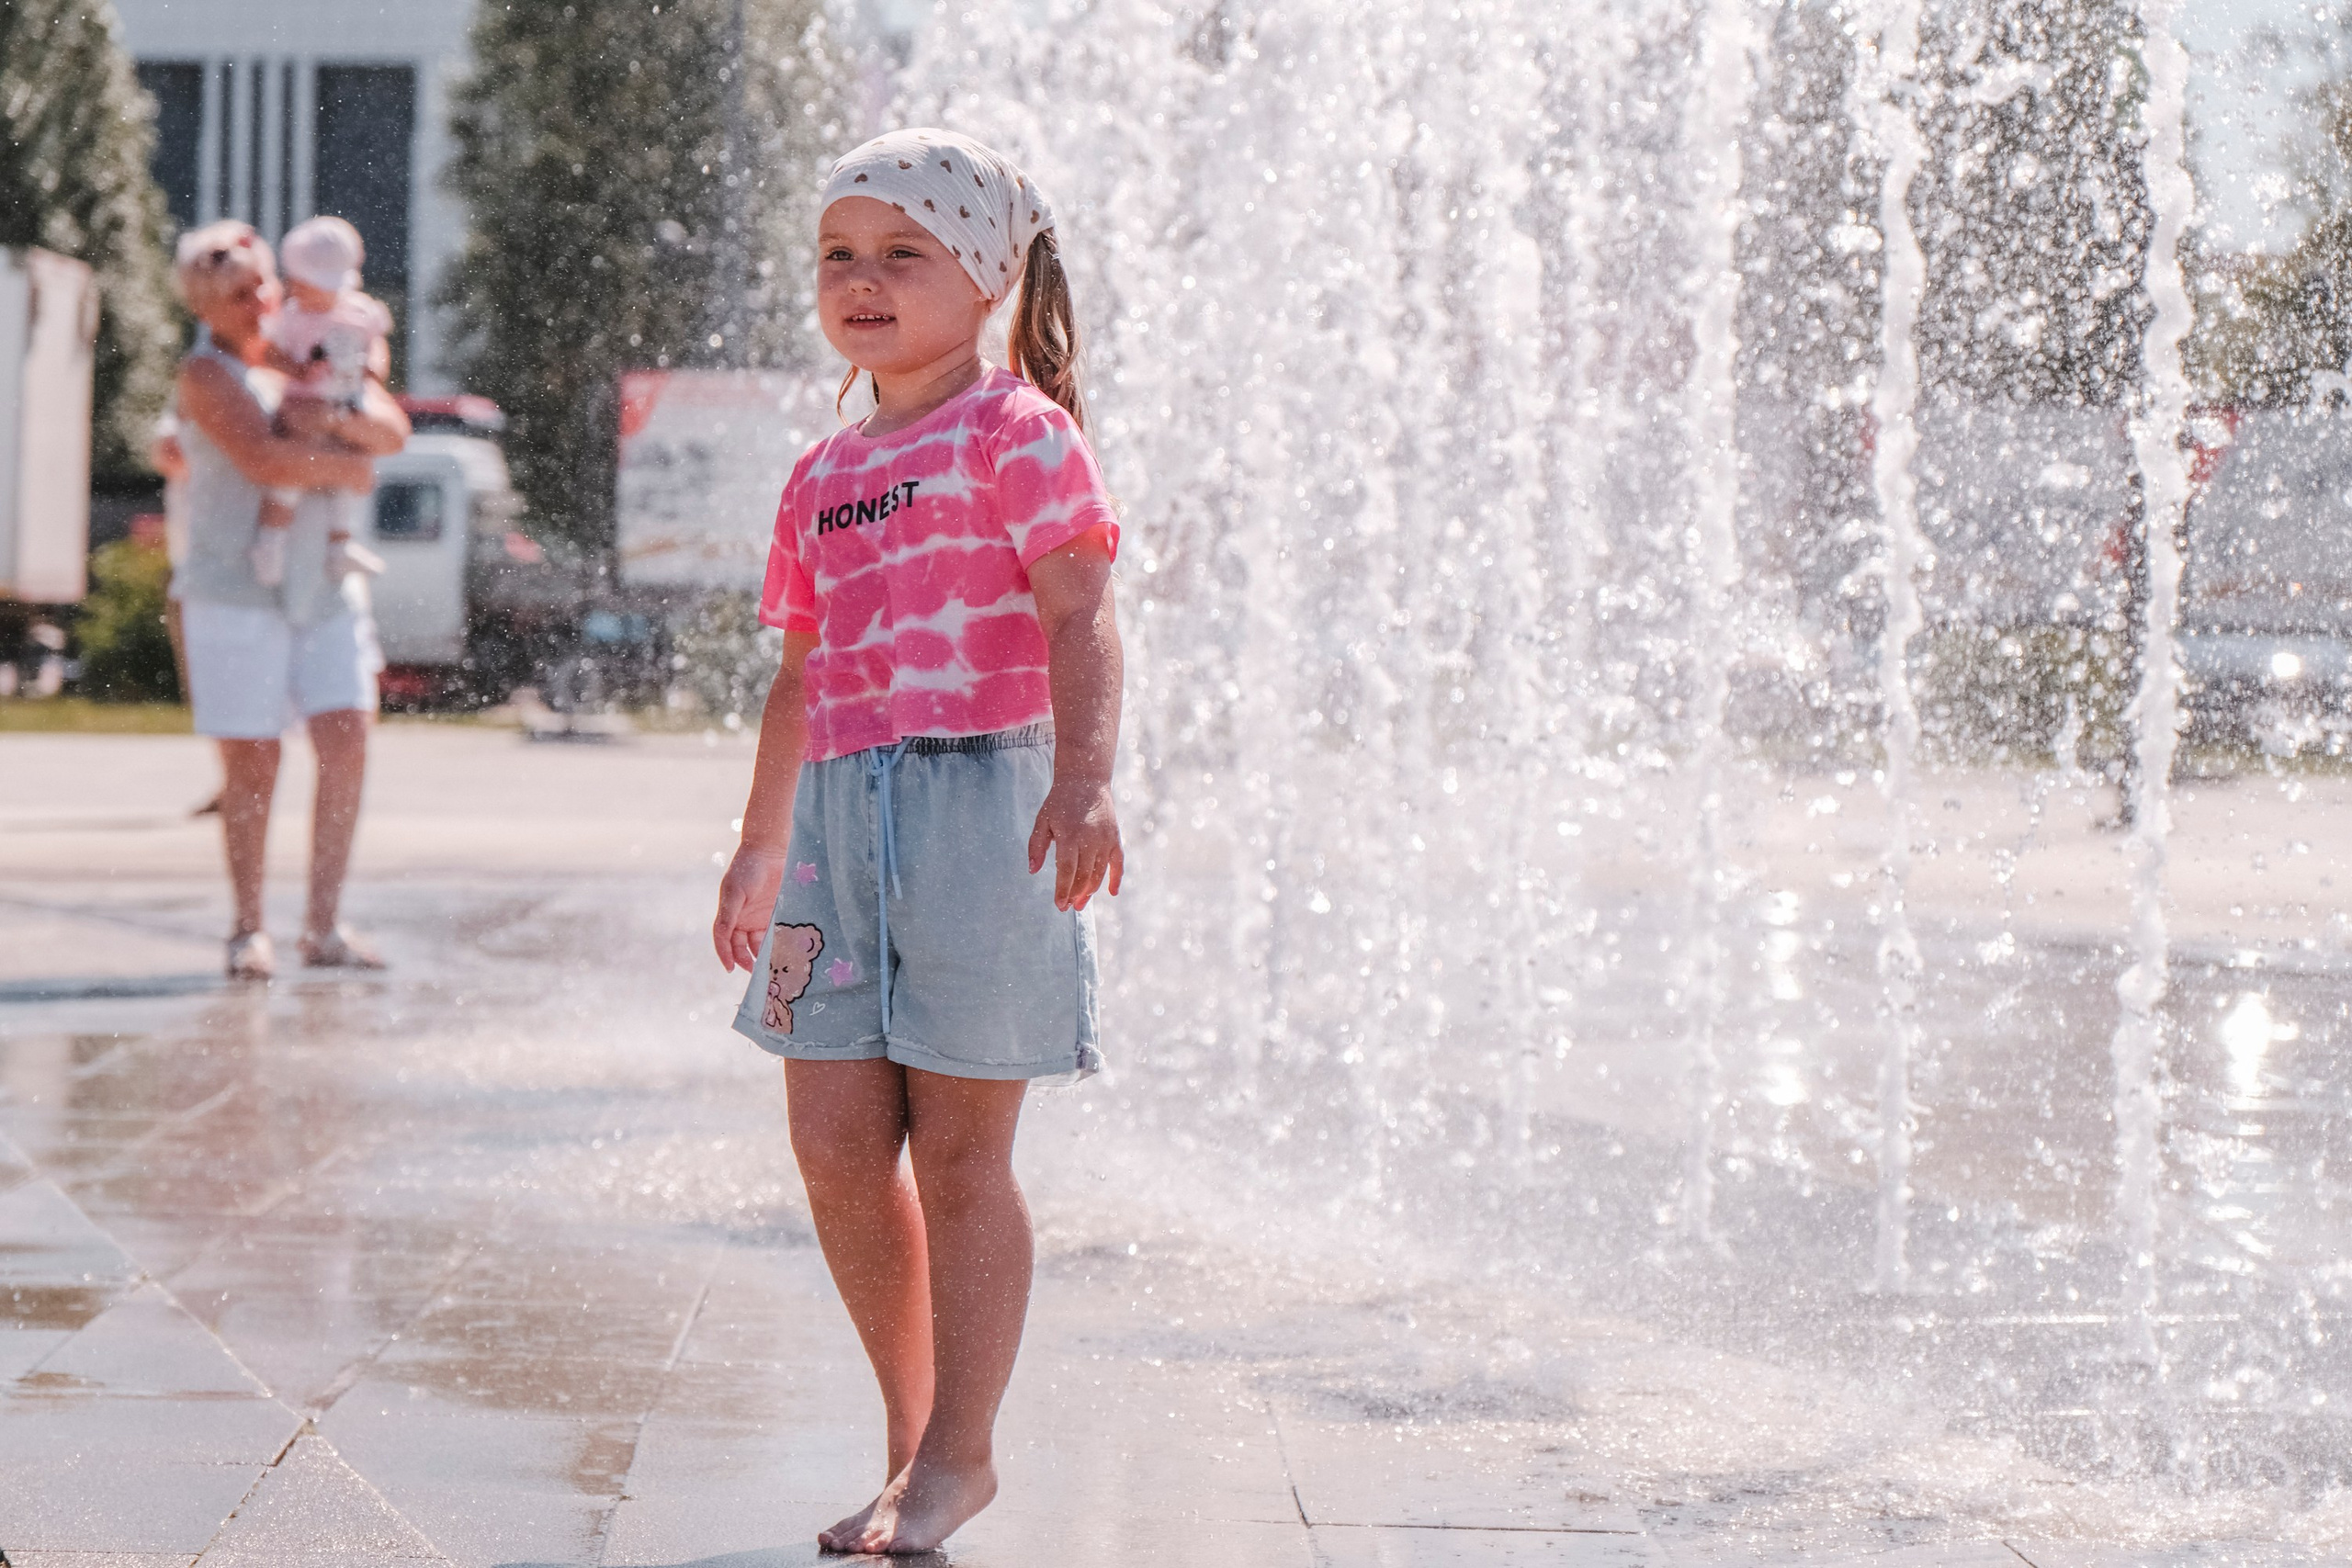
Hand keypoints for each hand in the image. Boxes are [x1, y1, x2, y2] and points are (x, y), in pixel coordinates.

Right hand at [713, 845, 789, 970]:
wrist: (770, 851)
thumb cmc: (747, 869)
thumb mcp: (734, 893)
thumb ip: (727, 917)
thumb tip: (722, 940)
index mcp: (729, 915)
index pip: (724, 941)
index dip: (726, 955)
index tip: (731, 969)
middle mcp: (744, 920)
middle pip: (742, 947)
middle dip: (747, 960)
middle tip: (757, 973)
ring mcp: (761, 918)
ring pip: (760, 944)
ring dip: (764, 956)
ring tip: (772, 967)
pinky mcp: (778, 914)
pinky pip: (777, 934)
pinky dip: (779, 945)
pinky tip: (784, 953)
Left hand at [1027, 778, 1122, 910]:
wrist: (1086, 781)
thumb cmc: (1060, 802)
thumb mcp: (1042, 820)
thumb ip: (1036, 846)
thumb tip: (1032, 871)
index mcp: (1069, 836)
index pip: (1067, 870)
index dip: (1063, 890)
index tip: (1059, 905)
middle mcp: (1090, 839)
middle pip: (1083, 876)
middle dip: (1075, 894)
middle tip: (1067, 907)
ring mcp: (1105, 840)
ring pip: (1099, 873)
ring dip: (1090, 891)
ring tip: (1080, 903)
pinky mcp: (1115, 838)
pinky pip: (1118, 863)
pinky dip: (1116, 879)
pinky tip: (1112, 893)